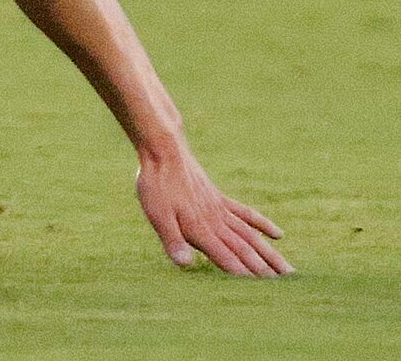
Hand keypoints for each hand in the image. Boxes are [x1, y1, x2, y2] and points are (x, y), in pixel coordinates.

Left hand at [136, 144, 288, 276]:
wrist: (163, 150)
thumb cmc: (156, 185)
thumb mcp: (156, 215)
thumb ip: (172, 241)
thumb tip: (185, 265)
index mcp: (201, 231)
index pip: (227, 260)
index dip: (244, 277)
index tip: (266, 294)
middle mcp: (216, 223)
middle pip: (245, 251)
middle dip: (265, 271)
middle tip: (288, 289)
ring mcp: (221, 209)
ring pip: (251, 236)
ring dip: (270, 254)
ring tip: (290, 271)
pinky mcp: (220, 198)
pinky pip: (246, 214)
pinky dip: (262, 224)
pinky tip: (278, 235)